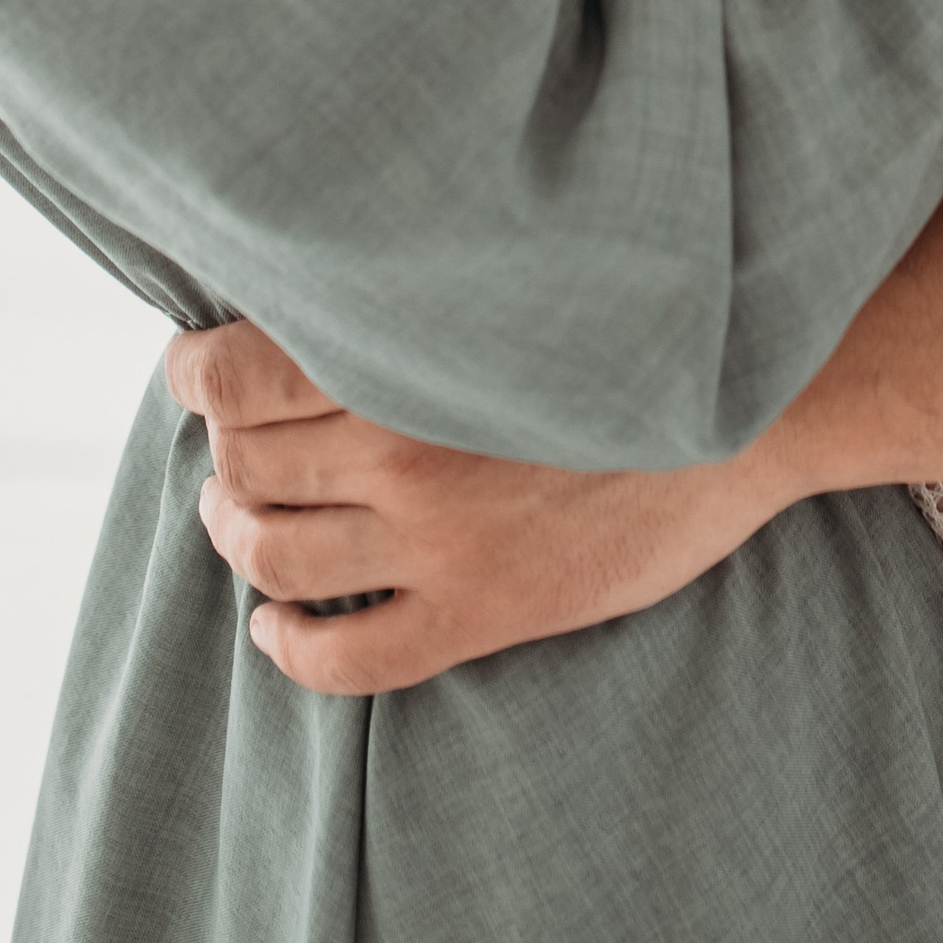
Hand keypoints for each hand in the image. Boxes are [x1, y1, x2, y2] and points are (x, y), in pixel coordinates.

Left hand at [164, 317, 794, 692]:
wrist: (753, 402)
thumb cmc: (633, 323)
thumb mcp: (508, 281)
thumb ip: (410, 298)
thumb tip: (312, 292)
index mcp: (405, 350)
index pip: (235, 373)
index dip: (194, 375)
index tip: (190, 369)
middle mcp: (404, 446)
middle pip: (247, 463)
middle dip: (220, 454)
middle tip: (226, 445)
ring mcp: (440, 541)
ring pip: (276, 557)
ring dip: (237, 540)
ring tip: (238, 522)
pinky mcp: (481, 613)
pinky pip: (345, 660)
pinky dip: (288, 647)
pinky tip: (275, 626)